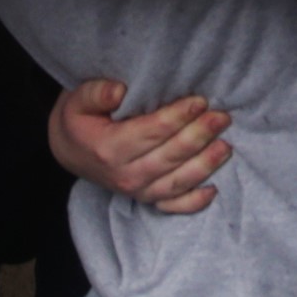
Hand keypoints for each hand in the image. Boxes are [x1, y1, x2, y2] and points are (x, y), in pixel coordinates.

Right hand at [48, 78, 233, 213]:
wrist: (70, 150)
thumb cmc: (80, 120)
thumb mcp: (77, 100)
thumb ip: (95, 93)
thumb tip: (119, 91)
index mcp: (109, 148)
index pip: (151, 132)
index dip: (178, 117)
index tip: (200, 101)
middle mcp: (125, 174)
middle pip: (170, 155)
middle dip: (199, 135)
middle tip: (221, 117)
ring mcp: (137, 190)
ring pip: (177, 181)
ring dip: (205, 165)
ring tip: (226, 145)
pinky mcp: (146, 199)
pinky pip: (174, 206)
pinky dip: (194, 202)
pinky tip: (213, 190)